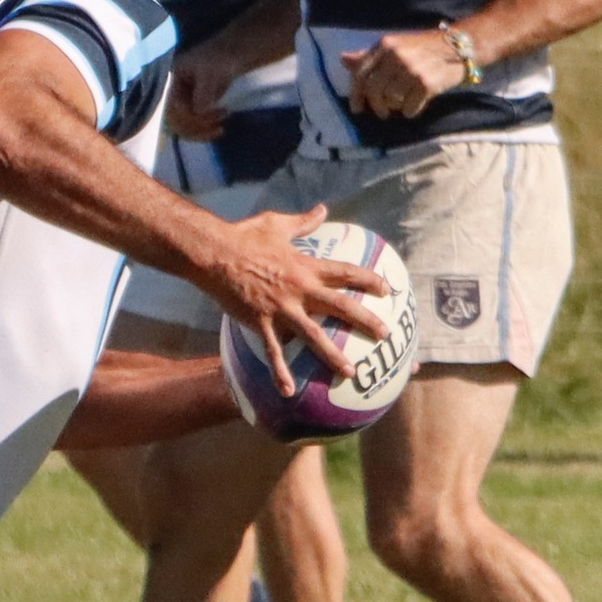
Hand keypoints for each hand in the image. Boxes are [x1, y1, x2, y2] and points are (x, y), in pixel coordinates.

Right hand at [166, 42, 239, 141]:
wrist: (232, 56)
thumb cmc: (221, 58)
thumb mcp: (212, 71)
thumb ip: (204, 91)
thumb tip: (198, 111)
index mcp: (171, 80)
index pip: (173, 107)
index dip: (191, 117)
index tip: (214, 116)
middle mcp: (172, 92)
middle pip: (174, 120)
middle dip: (196, 126)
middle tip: (218, 126)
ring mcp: (181, 101)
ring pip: (182, 127)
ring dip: (200, 131)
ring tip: (220, 128)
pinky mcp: (191, 109)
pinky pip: (191, 127)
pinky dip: (203, 131)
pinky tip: (218, 130)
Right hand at [196, 206, 387, 395]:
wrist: (215, 252)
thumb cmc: (244, 235)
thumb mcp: (278, 224)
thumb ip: (304, 221)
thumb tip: (323, 209)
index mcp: (305, 266)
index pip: (345, 273)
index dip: (368, 280)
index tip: (387, 290)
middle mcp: (299, 289)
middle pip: (340, 306)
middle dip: (365, 321)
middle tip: (384, 335)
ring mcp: (281, 308)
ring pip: (314, 335)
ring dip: (333, 355)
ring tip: (349, 372)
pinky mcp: (260, 322)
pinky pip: (273, 352)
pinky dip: (280, 373)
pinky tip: (288, 392)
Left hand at [340, 30, 467, 120]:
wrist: (460, 47)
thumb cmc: (423, 49)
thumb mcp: (394, 47)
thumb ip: (369, 56)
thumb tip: (343, 59)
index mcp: (385, 45)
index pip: (361, 74)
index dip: (356, 94)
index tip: (357, 108)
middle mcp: (396, 56)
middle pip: (374, 91)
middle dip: (375, 106)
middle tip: (381, 113)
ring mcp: (411, 69)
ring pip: (391, 101)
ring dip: (395, 108)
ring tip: (403, 103)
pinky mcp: (426, 83)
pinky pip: (408, 108)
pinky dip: (411, 111)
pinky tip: (417, 103)